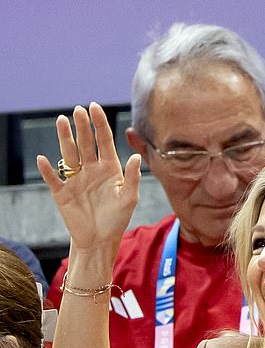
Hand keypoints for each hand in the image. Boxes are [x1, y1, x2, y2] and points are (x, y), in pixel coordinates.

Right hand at [36, 103, 141, 255]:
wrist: (100, 240)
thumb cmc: (117, 219)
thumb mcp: (129, 199)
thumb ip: (132, 178)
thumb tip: (136, 157)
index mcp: (109, 168)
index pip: (104, 141)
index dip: (100, 124)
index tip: (94, 107)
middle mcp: (91, 169)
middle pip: (86, 143)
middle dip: (82, 126)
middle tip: (78, 110)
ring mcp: (76, 179)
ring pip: (69, 154)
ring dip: (64, 138)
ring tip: (61, 121)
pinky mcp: (62, 192)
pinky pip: (53, 179)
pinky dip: (48, 170)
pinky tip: (44, 159)